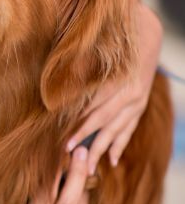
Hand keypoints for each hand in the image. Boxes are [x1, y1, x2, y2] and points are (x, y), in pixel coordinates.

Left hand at [66, 3, 162, 173]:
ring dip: (103, 149)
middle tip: (69, 155)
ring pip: (118, 130)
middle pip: (105, 123)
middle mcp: (130, 95)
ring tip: (90, 168)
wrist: (146, 35)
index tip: (63, 140)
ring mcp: (138, 102)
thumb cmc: (114, 42)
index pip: (94, 110)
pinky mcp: (140, 106)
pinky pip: (130, 129)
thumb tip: (56, 86)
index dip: (78, 126)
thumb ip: (78, 68)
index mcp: (117, 83)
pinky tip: (113, 160)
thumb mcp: (96, 52)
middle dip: (87, 141)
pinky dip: (121, 144)